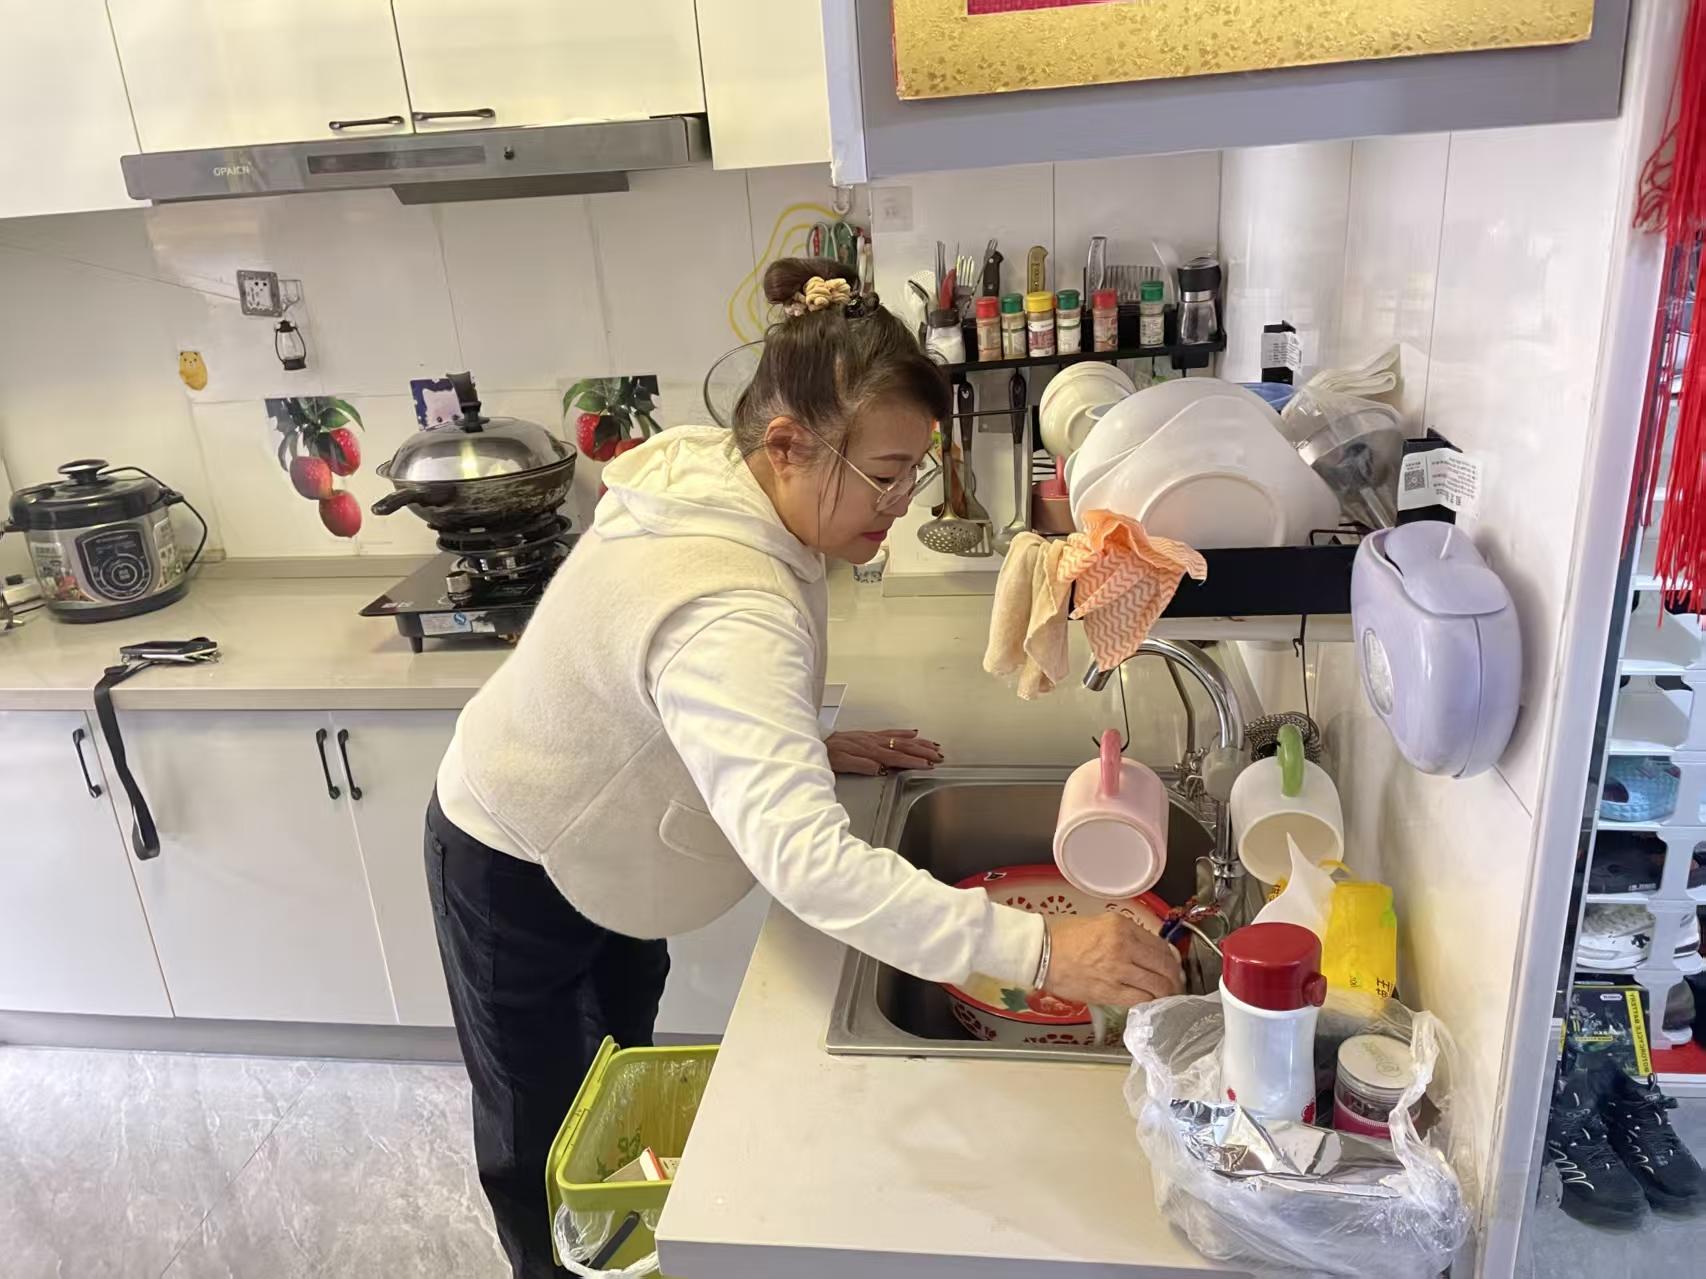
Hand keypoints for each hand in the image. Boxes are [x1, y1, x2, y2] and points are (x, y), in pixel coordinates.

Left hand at [825, 729, 942, 775]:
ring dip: (918, 742)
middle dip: (923, 751)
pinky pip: (891, 732)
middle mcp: (874, 742)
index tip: (928, 765)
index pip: (896, 757)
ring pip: (900, 739)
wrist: (816, 743)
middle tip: (939, 756)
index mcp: (869, 752)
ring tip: (934, 746)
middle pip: (903, 746)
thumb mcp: (841, 765)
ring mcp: (873, 737)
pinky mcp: (869, 735)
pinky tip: (914, 733)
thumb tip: (880, 768)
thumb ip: (861, 765)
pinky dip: (904, 732)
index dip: (913, 761)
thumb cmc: (828, 756)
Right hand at [1042, 913, 1183, 1008]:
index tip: (1174, 964)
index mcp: (1122, 926)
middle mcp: (1124, 947)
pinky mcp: (1108, 992)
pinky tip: (1151, 1003)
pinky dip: (1150, 1002)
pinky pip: (1140, 1000)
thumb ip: (1126, 934)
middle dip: (1175, 977)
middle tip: (1176, 983)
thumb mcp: (1100, 922)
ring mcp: (1117, 971)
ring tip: (1168, 996)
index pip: (1160, 945)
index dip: (1172, 958)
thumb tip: (1147, 950)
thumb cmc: (1062, 935)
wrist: (1039, 951)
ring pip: (1157, 986)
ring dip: (1167, 992)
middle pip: (1164, 966)